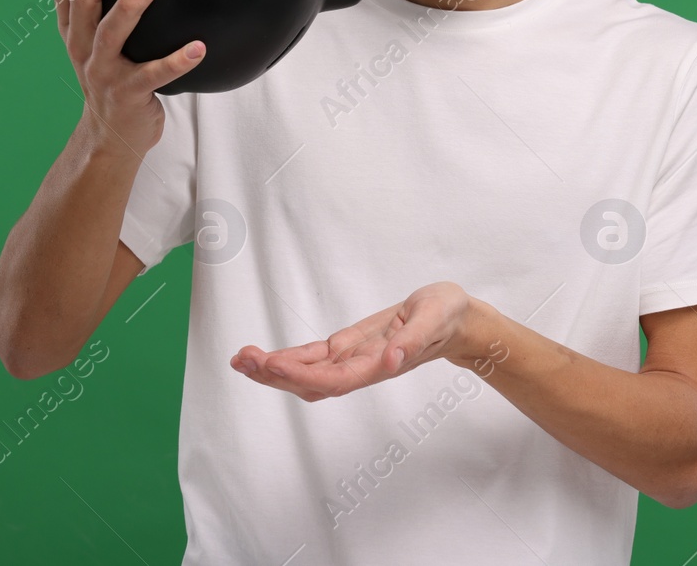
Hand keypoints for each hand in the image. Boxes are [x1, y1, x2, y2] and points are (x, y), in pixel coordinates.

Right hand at [51, 0, 204, 155]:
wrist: (110, 136)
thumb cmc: (111, 77)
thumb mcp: (95, 41)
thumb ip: (103, 7)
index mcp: (73, 30)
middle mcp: (82, 47)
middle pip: (84, 1)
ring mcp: (102, 71)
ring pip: (110, 33)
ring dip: (129, 6)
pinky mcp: (128, 94)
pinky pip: (154, 74)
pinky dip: (176, 61)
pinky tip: (198, 48)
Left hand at [231, 282, 472, 401]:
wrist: (454, 320)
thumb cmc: (446, 316)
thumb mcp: (434, 318)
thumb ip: (413, 340)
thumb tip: (390, 361)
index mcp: (380, 364)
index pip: (335, 378)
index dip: (302, 373)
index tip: (273, 362)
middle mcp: (362, 368)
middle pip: (313, 382)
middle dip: (276, 374)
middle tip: (244, 360)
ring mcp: (354, 359)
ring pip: (308, 374)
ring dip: (274, 370)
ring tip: (242, 360)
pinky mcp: (350, 346)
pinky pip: (314, 358)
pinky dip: (288, 358)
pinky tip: (265, 357)